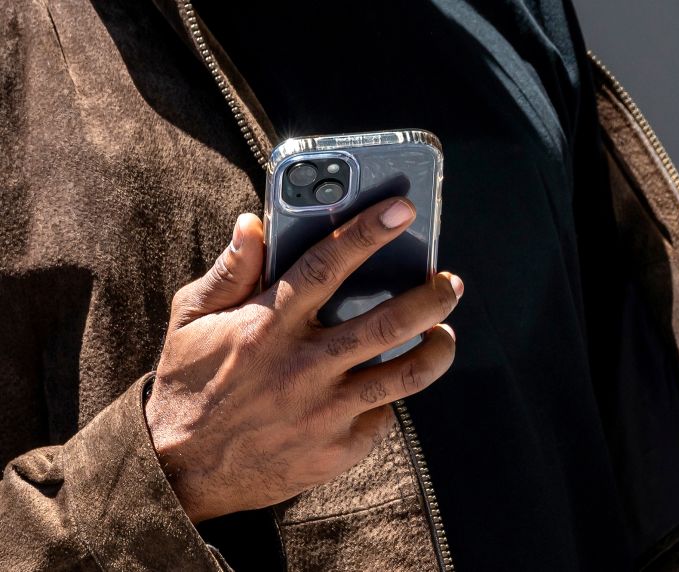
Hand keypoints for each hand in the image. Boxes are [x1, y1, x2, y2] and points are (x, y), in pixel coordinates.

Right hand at [145, 198, 462, 522]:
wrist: (180, 472)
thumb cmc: (188, 386)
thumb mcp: (192, 319)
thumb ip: (230, 271)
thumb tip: (253, 223)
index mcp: (268, 324)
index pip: (327, 265)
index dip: (368, 233)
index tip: (402, 210)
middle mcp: (304, 365)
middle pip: (388, 322)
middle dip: (430, 296)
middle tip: (448, 282)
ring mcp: (324, 410)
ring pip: (405, 374)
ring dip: (437, 350)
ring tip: (445, 334)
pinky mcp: (336, 448)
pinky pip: (381, 417)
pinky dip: (389, 399)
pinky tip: (386, 386)